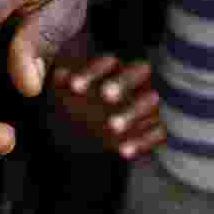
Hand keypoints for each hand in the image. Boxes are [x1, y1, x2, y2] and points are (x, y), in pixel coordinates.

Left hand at [50, 52, 164, 158]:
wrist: (84, 133)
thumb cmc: (74, 103)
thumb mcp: (63, 91)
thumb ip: (62, 82)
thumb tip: (55, 72)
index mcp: (114, 67)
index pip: (108, 62)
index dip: (92, 71)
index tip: (74, 85)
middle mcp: (136, 81)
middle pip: (136, 74)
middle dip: (121, 83)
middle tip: (105, 94)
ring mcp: (149, 104)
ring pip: (149, 102)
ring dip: (132, 113)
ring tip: (113, 126)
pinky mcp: (156, 128)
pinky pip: (157, 132)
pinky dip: (143, 142)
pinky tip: (124, 151)